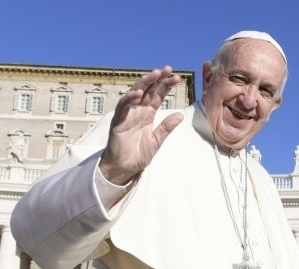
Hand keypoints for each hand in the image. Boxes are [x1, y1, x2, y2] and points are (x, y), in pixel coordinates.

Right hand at [99, 66, 183, 184]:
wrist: (124, 168)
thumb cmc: (138, 154)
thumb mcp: (157, 140)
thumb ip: (166, 127)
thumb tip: (180, 115)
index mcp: (147, 114)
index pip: (158, 96)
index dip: (166, 86)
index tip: (177, 78)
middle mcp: (137, 111)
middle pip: (148, 91)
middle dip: (157, 79)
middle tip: (168, 69)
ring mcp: (127, 114)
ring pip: (135, 94)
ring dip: (144, 83)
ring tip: (155, 74)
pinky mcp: (118, 121)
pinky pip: (123, 107)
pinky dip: (129, 99)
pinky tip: (138, 93)